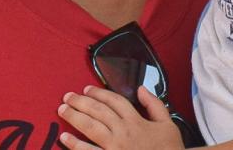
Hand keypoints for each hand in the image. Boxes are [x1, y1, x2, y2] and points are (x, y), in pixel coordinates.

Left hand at [58, 85, 185, 149]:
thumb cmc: (169, 149)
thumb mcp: (167, 123)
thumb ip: (154, 104)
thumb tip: (141, 88)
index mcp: (136, 121)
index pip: (114, 101)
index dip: (99, 93)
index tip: (86, 89)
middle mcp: (124, 131)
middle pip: (98, 111)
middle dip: (81, 102)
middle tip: (67, 97)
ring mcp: (115, 147)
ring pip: (91, 128)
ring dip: (75, 117)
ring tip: (62, 110)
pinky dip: (76, 145)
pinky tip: (64, 138)